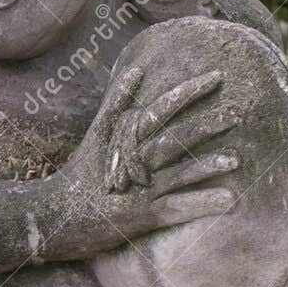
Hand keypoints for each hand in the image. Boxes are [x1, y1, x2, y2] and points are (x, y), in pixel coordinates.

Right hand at [52, 65, 239, 253]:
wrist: (49, 217)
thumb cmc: (78, 176)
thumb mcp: (95, 136)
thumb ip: (116, 104)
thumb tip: (137, 69)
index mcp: (122, 140)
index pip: (158, 110)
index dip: (187, 93)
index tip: (217, 76)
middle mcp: (130, 162)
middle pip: (171, 139)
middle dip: (205, 126)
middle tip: (238, 114)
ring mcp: (135, 190)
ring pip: (174, 174)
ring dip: (206, 166)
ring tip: (237, 161)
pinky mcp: (138, 217)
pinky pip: (174, 209)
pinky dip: (200, 204)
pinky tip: (228, 200)